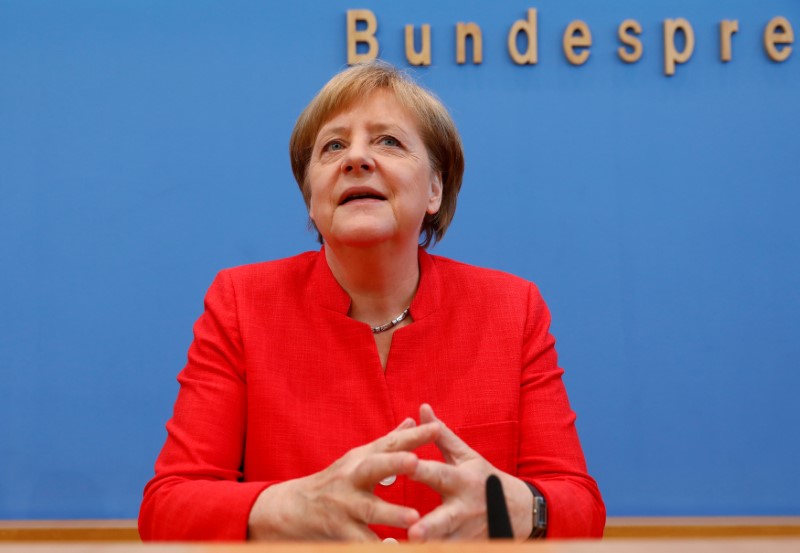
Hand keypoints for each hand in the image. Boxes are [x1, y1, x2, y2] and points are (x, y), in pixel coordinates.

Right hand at [248, 418, 439, 540]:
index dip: (413, 436)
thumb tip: (413, 420)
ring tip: (414, 517)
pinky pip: (359, 541)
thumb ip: (389, 442)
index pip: (389, 443)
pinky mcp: (338, 531)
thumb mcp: (359, 458)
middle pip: (373, 467)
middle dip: (394, 463)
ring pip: (369, 509)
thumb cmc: (335, 482)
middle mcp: (351, 478)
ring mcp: (343, 505)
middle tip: (417, 462)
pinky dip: (375, 547)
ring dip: (391, 513)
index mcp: (360, 459)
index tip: (437, 428)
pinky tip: (393, 549)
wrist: (291, 509)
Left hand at [408, 404, 532, 540]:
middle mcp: (464, 508)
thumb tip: (422, 407)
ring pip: (446, 544)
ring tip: (410, 549)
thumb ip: (442, 435)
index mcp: (461, 480)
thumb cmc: (485, 479)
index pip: (438, 473)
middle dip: (429, 527)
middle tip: (413, 534)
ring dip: (431, 547)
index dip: (421, 470)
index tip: (405, 467)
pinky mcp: (470, 548)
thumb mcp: (467, 456)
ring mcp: (467, 534)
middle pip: (444, 520)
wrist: (521, 512)